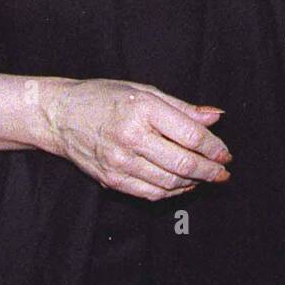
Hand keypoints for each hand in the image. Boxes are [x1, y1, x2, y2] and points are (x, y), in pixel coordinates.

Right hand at [41, 79, 231, 200]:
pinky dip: (172, 192)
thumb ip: (182, 108)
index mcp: (143, 109)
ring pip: (169, 183)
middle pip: (183, 164)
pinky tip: (182, 185)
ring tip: (205, 177)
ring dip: (193, 183)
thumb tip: (215, 117)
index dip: (214, 148)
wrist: (60, 115)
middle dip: (209, 171)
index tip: (225, 154)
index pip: (190, 135)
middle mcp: (131, 137)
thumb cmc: (103, 98)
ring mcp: (120, 162)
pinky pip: (150, 193)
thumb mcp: (145, 91)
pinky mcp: (111, 179)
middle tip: (222, 171)